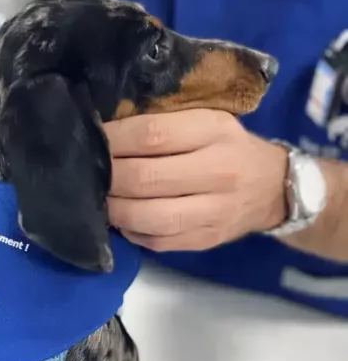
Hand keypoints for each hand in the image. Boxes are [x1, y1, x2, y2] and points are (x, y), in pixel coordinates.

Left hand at [104, 110, 288, 251]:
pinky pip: (157, 240)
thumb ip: (164, 123)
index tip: (89, 138)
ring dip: (114, 208)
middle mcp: (217, 172)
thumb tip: (106, 131)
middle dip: (107, 177)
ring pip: (149, 216)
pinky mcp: (205, 240)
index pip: (151, 135)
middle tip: (86, 173)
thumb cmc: (228, 146)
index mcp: (214, 132)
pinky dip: (130, 230)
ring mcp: (213, 211)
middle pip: (145, 178)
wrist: (273, 189)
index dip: (113, 140)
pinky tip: (120, 219)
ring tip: (97, 199)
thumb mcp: (207, 120)